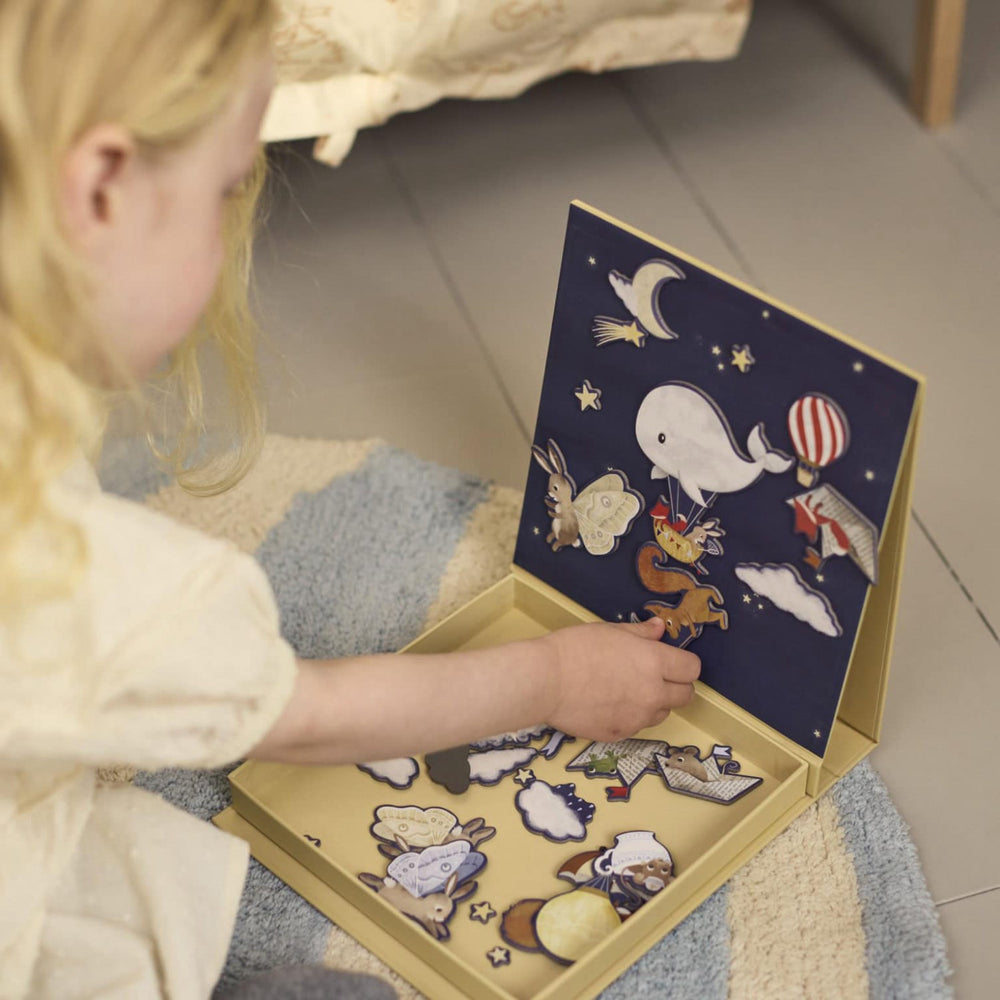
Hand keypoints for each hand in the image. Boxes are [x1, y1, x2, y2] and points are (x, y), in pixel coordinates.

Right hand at [542, 617, 699, 741]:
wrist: (546, 681)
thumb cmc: (574, 649)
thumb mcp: (609, 631)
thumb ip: (640, 633)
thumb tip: (659, 629)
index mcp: (653, 662)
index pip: (692, 669)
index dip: (684, 664)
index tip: (672, 662)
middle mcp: (652, 693)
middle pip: (686, 695)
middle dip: (676, 686)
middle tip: (654, 677)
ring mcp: (637, 717)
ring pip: (662, 713)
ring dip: (653, 703)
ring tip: (627, 691)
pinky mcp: (620, 734)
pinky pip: (637, 727)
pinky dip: (630, 717)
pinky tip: (608, 704)